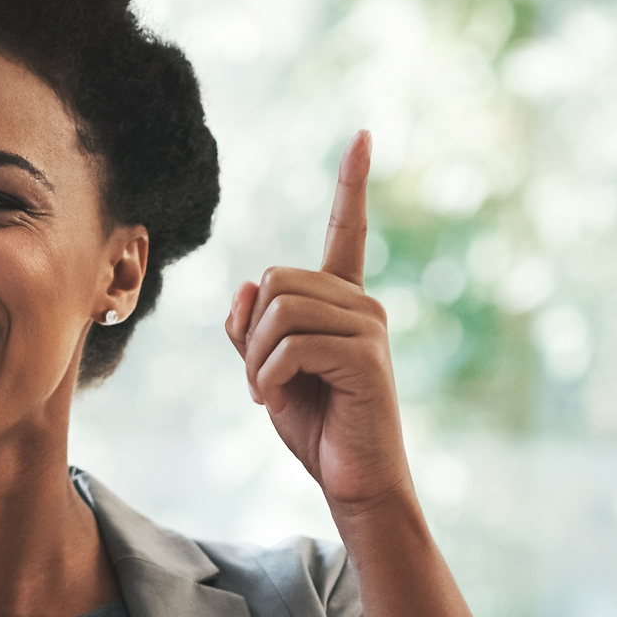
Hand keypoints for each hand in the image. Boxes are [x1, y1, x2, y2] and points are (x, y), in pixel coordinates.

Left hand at [223, 131, 413, 514]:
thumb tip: (247, 287)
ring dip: (257, 358)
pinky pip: (290, 344)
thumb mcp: (268, 371)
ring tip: (271, 392)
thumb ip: (252, 328)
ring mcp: (369, 326)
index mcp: (344, 301)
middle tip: (265, 379)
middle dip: (252, 333)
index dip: (351, 184)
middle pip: (277, 278)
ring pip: (279, 309)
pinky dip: (266, 376)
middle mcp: (363, 304)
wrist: (355, 481)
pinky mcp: (365, 355)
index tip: (362, 135)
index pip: (347, 231)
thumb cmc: (316, 426)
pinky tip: (274, 402)